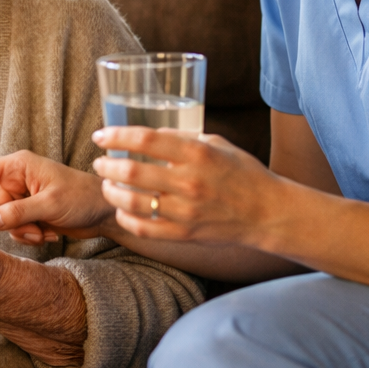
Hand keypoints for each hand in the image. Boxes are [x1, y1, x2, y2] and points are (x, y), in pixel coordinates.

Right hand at [0, 151, 113, 245]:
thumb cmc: (83, 197)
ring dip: (23, 232)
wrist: (106, 210)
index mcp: (17, 166)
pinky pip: (14, 230)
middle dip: (12, 223)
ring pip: (2, 223)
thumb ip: (18, 213)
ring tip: (47, 229)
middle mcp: (15, 179)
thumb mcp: (50, 205)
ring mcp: (21, 196)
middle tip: (37, 227)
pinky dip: (30, 235)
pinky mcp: (27, 212)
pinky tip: (50, 232)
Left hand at [91, 126, 278, 242]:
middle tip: (100, 162)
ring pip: (132, 202)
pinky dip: (126, 217)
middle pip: (132, 171)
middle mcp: (189, 181)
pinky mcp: (185, 234)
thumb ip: (183, 138)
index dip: (116, 135)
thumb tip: (150, 133)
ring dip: (111, 192)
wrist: (268, 213)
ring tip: (107, 184)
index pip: (145, 139)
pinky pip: (144, 228)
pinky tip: (121, 210)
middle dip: (107, 165)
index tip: (100, 136)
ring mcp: (186, 211)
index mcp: (197, 153)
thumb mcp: (216, 144)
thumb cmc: (242, 173)